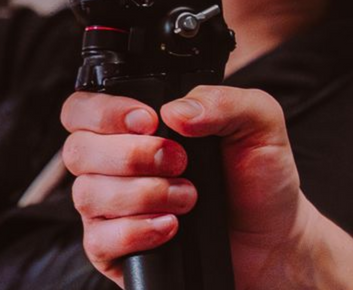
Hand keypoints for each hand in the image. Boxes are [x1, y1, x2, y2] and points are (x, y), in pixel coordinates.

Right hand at [60, 86, 352, 289]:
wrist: (274, 239)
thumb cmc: (260, 178)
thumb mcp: (258, 123)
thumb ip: (222, 101)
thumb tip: (175, 110)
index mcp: (138, 127)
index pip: (83, 108)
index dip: (104, 111)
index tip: (148, 121)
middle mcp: (116, 165)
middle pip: (78, 151)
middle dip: (131, 155)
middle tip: (179, 161)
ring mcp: (112, 209)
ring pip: (87, 195)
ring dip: (144, 194)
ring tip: (189, 197)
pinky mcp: (115, 250)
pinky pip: (99, 240)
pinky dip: (137, 231)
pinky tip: (171, 227)